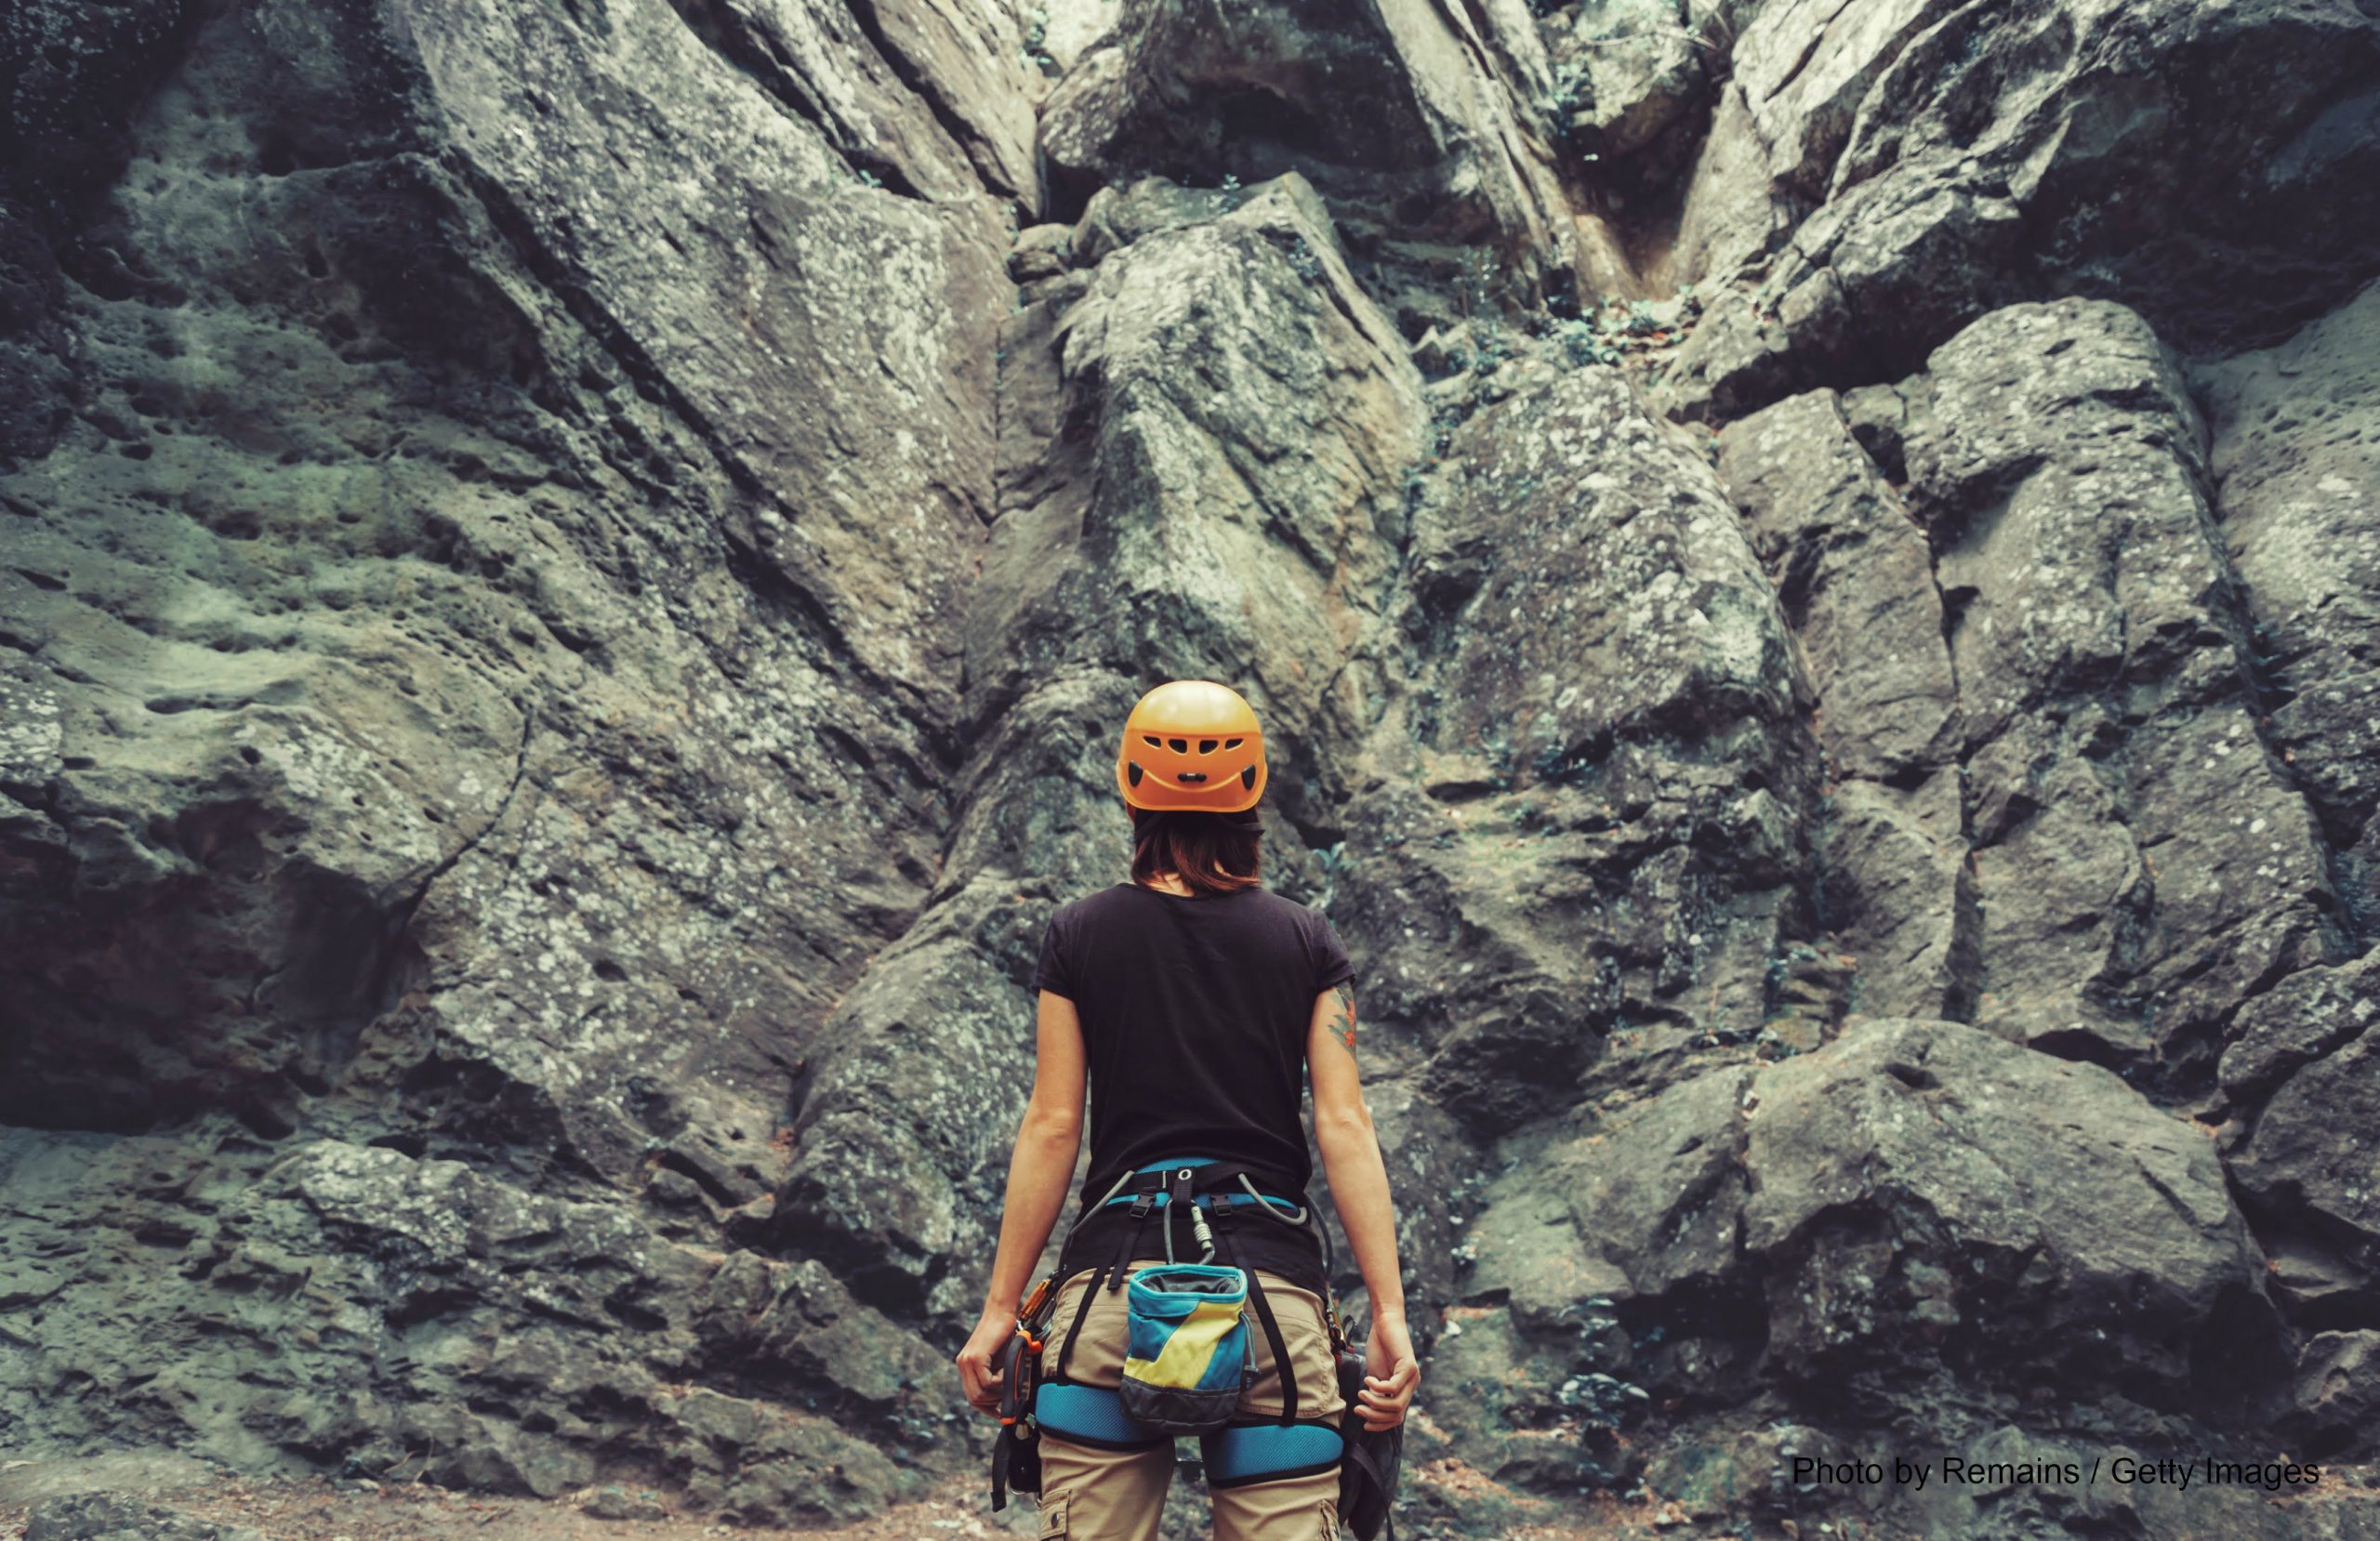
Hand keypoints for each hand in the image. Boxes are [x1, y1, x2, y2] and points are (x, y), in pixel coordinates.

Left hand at [956, 1308, 1014, 1416]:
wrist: (1002, 1312)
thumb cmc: (1005, 1334)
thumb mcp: (1000, 1361)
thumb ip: (997, 1377)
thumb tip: (1006, 1399)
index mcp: (966, 1367)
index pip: (972, 1397)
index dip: (987, 1408)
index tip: (1001, 1412)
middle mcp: (963, 1365)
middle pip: (974, 1399)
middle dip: (993, 1402)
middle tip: (1008, 1393)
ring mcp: (967, 1361)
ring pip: (980, 1393)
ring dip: (998, 1391)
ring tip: (1008, 1377)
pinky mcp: (975, 1357)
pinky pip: (986, 1382)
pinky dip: (999, 1381)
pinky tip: (1006, 1371)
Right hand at [1355, 1315, 1418, 1430]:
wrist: (1385, 1323)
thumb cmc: (1380, 1347)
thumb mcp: (1377, 1375)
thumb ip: (1376, 1393)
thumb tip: (1368, 1411)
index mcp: (1405, 1389)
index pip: (1397, 1417)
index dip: (1381, 1425)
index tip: (1365, 1425)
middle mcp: (1412, 1385)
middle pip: (1397, 1414)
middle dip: (1375, 1416)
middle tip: (1359, 1409)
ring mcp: (1412, 1377)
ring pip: (1396, 1404)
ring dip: (1374, 1403)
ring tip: (1361, 1393)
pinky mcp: (1409, 1367)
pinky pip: (1393, 1388)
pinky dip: (1377, 1387)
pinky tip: (1368, 1379)